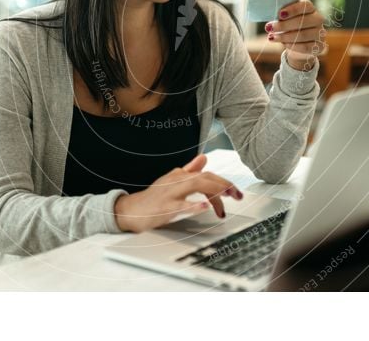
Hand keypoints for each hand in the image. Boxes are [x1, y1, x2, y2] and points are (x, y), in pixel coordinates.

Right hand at [113, 154, 242, 232]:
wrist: (131, 210)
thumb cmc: (154, 197)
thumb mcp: (173, 180)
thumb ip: (189, 170)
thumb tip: (204, 158)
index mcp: (180, 175)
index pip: (206, 175)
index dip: (223, 182)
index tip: (235, 193)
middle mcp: (176, 180)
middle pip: (204, 177)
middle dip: (224, 184)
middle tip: (237, 195)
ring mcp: (170, 193)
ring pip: (194, 185)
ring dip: (214, 190)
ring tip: (227, 195)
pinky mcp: (164, 207)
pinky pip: (180, 205)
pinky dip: (193, 205)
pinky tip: (204, 207)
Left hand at [265, 0, 326, 69]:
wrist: (298, 46)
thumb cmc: (289, 28)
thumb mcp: (285, 20)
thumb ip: (280, 18)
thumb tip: (270, 24)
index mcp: (310, 8)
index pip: (305, 5)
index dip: (293, 9)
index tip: (280, 14)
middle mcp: (318, 19)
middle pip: (303, 21)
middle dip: (284, 25)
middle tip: (269, 28)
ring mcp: (320, 33)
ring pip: (303, 34)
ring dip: (285, 36)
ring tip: (272, 37)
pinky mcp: (320, 46)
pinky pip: (306, 47)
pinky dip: (293, 46)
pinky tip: (284, 44)